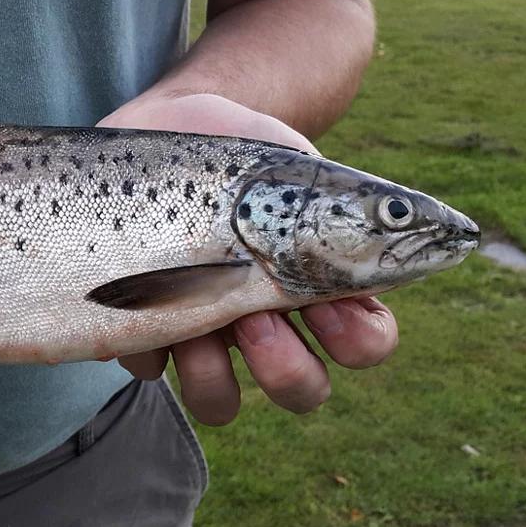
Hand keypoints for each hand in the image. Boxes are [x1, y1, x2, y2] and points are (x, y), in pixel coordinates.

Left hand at [99, 93, 398, 424]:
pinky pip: (148, 365)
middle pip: (301, 389)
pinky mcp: (141, 327)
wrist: (168, 126)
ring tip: (201, 321)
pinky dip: (145, 338)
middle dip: (287, 371)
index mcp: (314, 286)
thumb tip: (389, 226)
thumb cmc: (242, 153)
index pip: (364, 342)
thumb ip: (337, 203)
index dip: (360, 341)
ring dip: (214, 376)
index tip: (330, 306)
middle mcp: (263, 322)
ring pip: (218, 400)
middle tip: (259, 318)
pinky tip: (136, 290)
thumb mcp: (294, 165)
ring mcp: (201, 331)